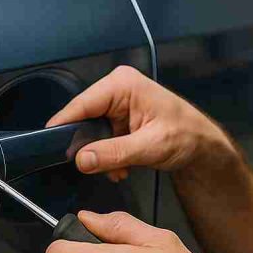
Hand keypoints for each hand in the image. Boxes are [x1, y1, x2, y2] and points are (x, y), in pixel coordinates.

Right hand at [46, 66, 229, 182]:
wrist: (202, 146)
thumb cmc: (188, 135)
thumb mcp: (149, 146)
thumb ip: (113, 153)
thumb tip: (83, 158)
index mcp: (123, 84)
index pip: (82, 104)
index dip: (64, 125)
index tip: (50, 143)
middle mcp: (118, 89)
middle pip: (84, 119)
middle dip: (91, 147)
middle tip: (99, 167)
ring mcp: (118, 104)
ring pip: (91, 133)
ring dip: (102, 155)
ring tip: (120, 168)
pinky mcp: (120, 118)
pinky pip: (101, 138)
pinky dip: (108, 155)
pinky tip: (123, 166)